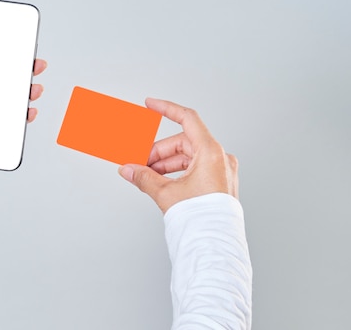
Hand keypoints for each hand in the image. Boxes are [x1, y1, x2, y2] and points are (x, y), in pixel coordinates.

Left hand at [0, 21, 46, 176]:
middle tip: (35, 67)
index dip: (6, 57)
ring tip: (33, 91)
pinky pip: (7, 125)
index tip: (21, 48)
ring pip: (9, 103)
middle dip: (23, 74)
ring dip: (25, 96)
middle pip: (3, 83)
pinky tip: (26, 114)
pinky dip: (20, 120)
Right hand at [118, 98, 237, 213]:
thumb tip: (128, 170)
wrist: (215, 247)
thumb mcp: (166, 193)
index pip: (187, 119)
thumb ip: (144, 177)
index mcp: (211, 152)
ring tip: (148, 177)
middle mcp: (220, 158)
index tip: (150, 104)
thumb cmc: (201, 219)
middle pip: (183, 143)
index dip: (166, 109)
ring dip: (166, 164)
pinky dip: (177, 172)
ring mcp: (222, 171)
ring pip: (188, 157)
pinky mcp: (220, 184)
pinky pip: (196, 169)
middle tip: (139, 163)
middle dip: (158, 153)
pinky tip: (162, 183)